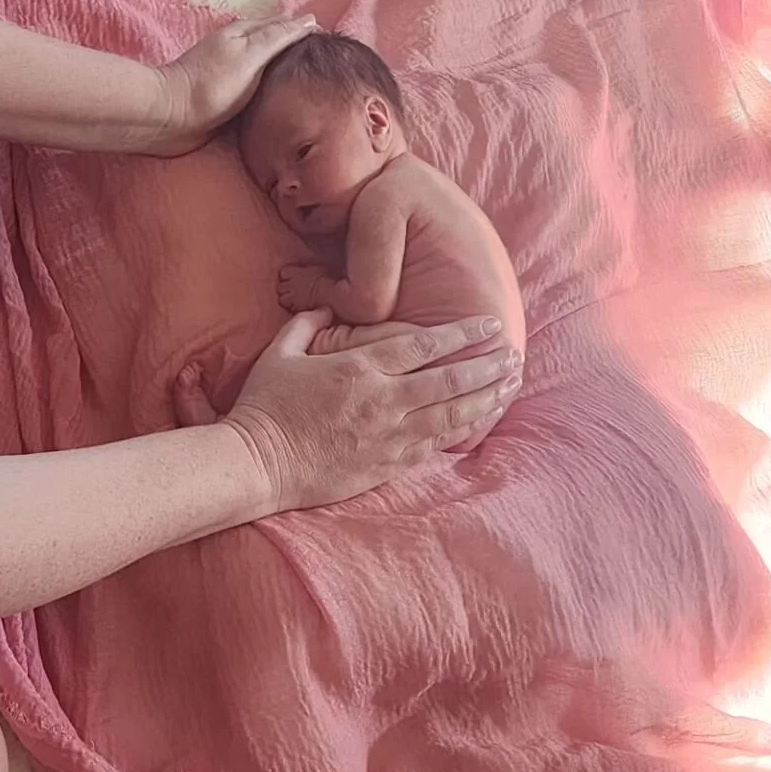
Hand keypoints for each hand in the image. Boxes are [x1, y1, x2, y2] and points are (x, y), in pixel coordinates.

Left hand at [152, 15, 316, 156]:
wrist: (172, 116)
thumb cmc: (211, 86)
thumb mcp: (250, 55)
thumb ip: (277, 38)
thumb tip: (306, 20)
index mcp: (243, 35)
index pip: (280, 25)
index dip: (302, 29)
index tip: (326, 37)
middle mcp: (237, 50)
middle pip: (270, 41)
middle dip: (293, 43)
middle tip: (320, 55)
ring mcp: (229, 73)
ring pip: (263, 64)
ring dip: (281, 66)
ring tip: (305, 74)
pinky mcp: (224, 97)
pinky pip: (254, 87)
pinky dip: (269, 86)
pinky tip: (278, 95)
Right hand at [219, 309, 522, 513]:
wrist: (257, 465)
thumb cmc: (264, 407)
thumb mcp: (279, 353)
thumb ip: (306, 323)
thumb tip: (327, 305)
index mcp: (358, 369)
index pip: (423, 345)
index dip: (462, 334)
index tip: (488, 325)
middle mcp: (381, 401)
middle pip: (449, 379)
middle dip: (487, 366)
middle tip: (513, 355)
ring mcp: (387, 437)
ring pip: (451, 414)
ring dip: (485, 398)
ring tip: (510, 385)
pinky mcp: (385, 466)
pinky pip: (434, 446)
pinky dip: (461, 431)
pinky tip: (481, 420)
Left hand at [278, 264, 326, 311]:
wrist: (330, 294)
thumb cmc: (326, 280)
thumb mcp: (315, 269)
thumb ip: (306, 270)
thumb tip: (306, 270)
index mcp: (297, 273)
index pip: (283, 273)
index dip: (286, 276)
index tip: (291, 277)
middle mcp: (293, 285)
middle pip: (280, 288)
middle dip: (284, 289)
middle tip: (292, 291)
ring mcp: (294, 297)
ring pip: (282, 300)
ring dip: (286, 300)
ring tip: (293, 300)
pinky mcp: (297, 308)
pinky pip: (291, 309)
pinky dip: (294, 308)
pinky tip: (300, 307)